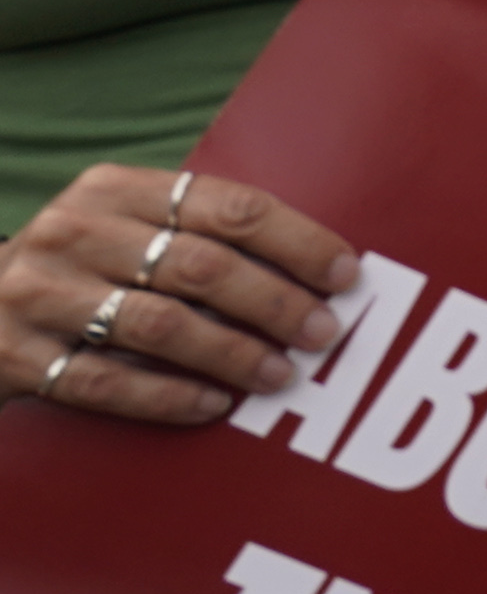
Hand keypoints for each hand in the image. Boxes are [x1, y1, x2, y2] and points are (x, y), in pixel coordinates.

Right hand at [5, 165, 360, 424]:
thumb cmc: (75, 269)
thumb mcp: (121, 228)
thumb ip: (193, 233)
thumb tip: (312, 267)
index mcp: (114, 187)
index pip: (228, 206)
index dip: (296, 240)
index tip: (345, 274)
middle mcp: (74, 231)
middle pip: (200, 266)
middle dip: (273, 303)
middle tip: (324, 333)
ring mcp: (37, 293)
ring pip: (158, 325)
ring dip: (230, 354)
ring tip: (280, 375)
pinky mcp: (14, 354)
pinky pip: (103, 380)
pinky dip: (166, 396)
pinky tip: (212, 406)